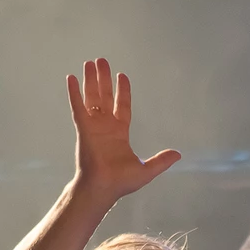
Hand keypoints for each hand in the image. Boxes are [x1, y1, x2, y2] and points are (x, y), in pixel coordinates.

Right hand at [65, 58, 179, 199]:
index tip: (122, 75)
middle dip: (104, 79)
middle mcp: (105, 127)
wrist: (103, 188)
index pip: (122, 107)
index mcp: (119, 133)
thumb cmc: (121, 183)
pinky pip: (78, 107)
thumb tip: (178, 154)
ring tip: (90, 62)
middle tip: (102, 61)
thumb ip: (161, 161)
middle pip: (105, 97)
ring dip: (90, 80)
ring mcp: (93, 126)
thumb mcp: (146, 170)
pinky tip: (71, 78)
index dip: (122, 91)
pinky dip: (74, 93)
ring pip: (92, 98)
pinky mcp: (83, 128)